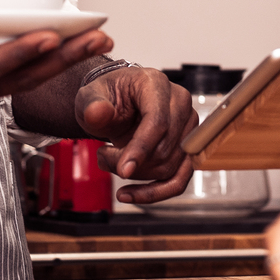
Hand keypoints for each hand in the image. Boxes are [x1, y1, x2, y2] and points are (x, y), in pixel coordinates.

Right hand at [0, 9, 112, 118]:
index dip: (22, 52)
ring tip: (98, 40)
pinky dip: (46, 66)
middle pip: (20, 76)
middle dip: (62, 57)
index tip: (52, 35)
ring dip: (63, 62)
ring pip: (25, 80)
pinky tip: (69, 50)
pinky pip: (17, 81)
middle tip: (99, 36)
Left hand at [76, 66, 196, 204]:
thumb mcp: (91, 95)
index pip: (157, 121)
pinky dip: (155, 192)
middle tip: (102, 156)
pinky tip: (131, 195)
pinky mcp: (187, 148)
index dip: (140, 148)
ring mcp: (188, 126)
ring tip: (110, 162)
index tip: (122, 170)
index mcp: (157, 85)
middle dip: (129, 163)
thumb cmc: (107, 96)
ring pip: (169, 167)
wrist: (116, 102)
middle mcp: (180, 103)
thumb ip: (92, 104)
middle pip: (163, 148)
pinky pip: (178, 180)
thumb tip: (97, 113)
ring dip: (136, 176)